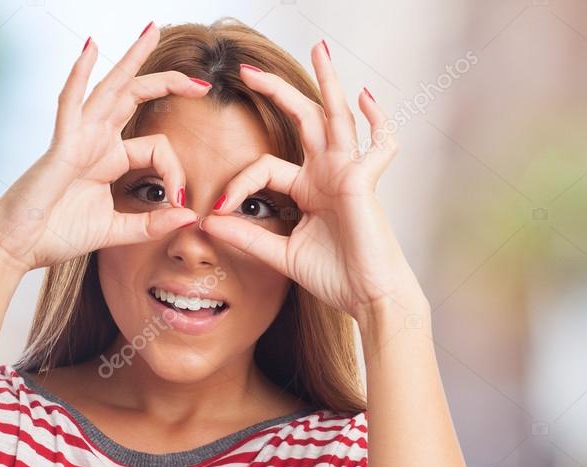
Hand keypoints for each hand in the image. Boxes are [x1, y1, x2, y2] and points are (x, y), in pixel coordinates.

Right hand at [0, 23, 204, 272]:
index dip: (176, 172)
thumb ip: (151, 225)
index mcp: (109, 159)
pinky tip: (91, 49)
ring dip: (131, 59)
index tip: (181, 201)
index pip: (157, 148)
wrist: (18, 245)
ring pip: (110, 89)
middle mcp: (95, 142)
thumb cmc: (56, 235)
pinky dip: (79, 75)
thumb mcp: (115, 231)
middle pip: (134, 97)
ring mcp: (77, 139)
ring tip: (151, 31)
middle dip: (167, 82)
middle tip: (199, 81)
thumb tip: (190, 216)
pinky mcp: (60, 145)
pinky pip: (71, 104)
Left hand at [198, 41, 423, 320]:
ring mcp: (348, 173)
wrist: (368, 298)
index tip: (217, 210)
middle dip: (277, 92)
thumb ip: (247, 237)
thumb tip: (207, 222)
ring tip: (319, 48)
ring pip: (336, 116)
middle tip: (247, 69)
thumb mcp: (280, 254)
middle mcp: (328, 174)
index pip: (264, 168)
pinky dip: (377, 119)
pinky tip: (366, 97)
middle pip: (302, 120)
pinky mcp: (365, 181)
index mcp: (308, 189)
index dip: (238, 185)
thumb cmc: (334, 277)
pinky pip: (378, 143)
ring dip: (328, 82)